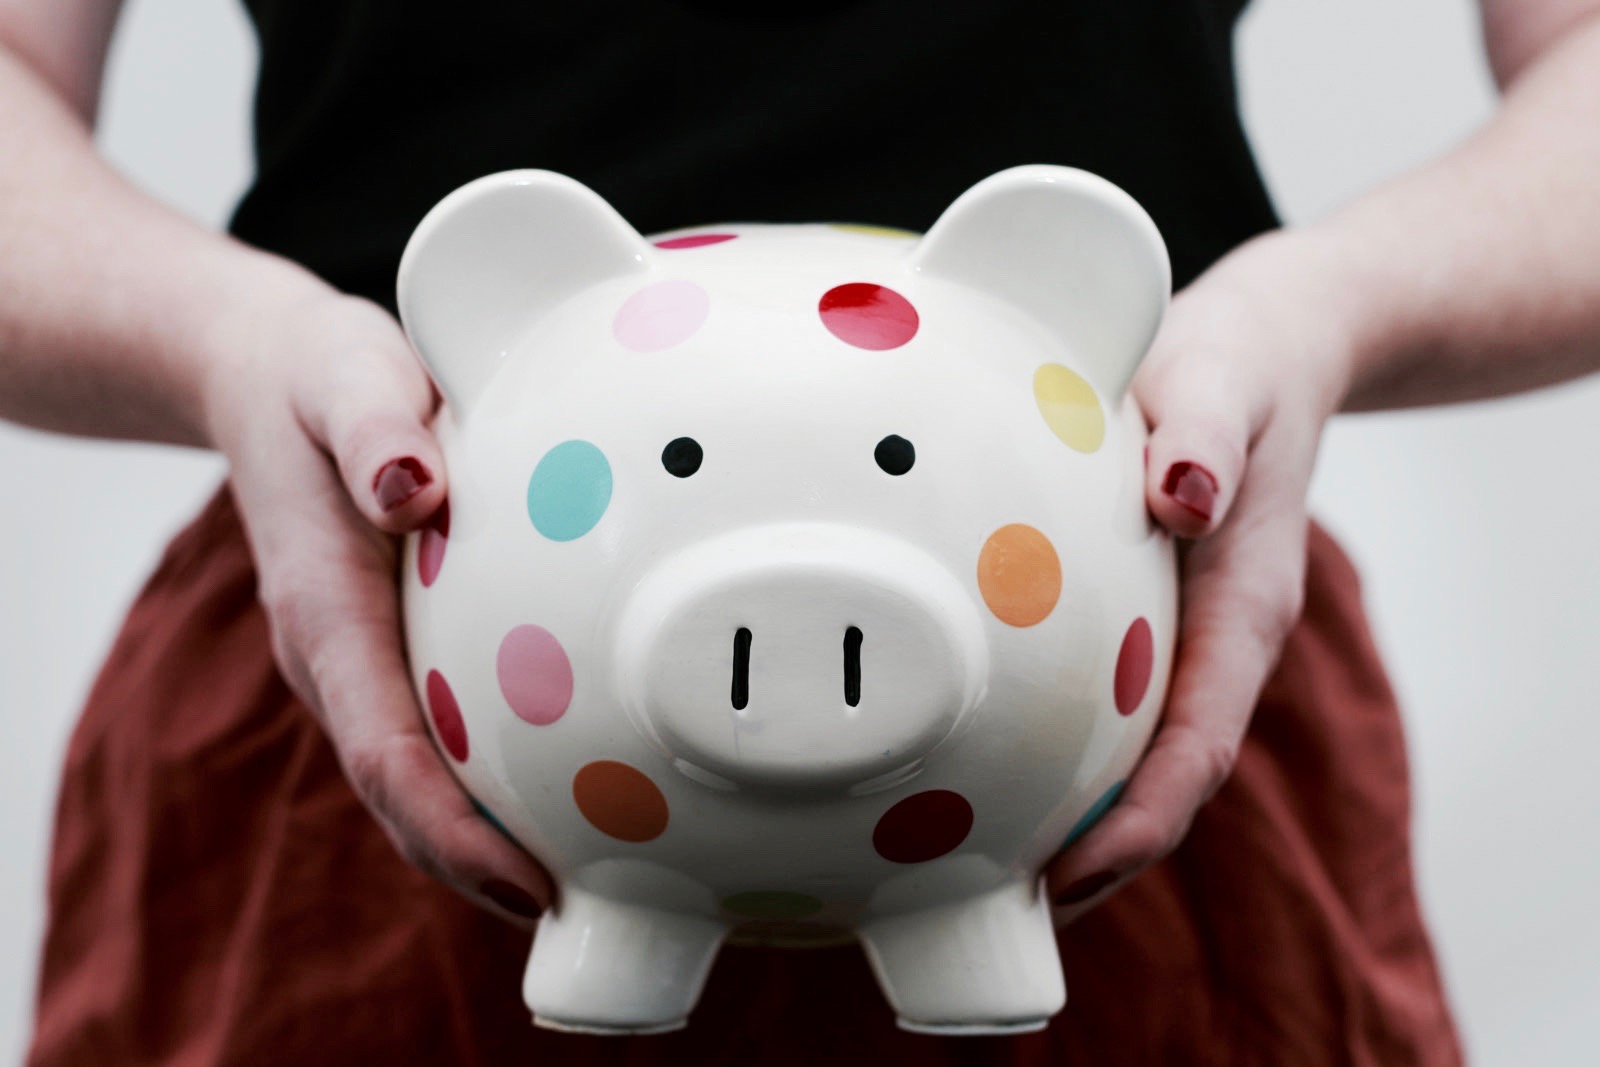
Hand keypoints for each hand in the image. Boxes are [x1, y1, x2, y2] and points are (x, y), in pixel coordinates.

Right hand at [200, 276, 552, 926]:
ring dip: (481, 836)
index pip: (386, 751)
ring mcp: (360, 659)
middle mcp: (339, 655)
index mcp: (328, 609)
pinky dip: (479, 781)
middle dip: (478, 863)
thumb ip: (374, 426)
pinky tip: (549, 791)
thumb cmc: (320, 376)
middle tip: (576, 902)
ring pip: (416, 773)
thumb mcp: (346, 371)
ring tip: (579, 874)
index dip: (453, 829)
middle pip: (405, 792)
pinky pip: (428, 734)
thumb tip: (413, 490)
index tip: (526, 883)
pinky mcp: (387, 646)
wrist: (268, 374)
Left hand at [1044, 230, 1356, 916]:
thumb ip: (1201, 433)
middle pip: (1167, 779)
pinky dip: (1077, 759)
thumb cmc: (1236, 367)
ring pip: (1142, 756)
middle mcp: (1218, 640)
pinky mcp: (1156, 620)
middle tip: (1006, 903)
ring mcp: (1188, 639)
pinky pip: (1123, 711)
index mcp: (1240, 606)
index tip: (1070, 876)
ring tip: (994, 872)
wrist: (1269, 349)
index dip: (1141, 822)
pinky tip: (1008, 774)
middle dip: (1102, 854)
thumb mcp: (1218, 379)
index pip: (1198, 743)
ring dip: (1085, 821)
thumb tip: (1180, 497)